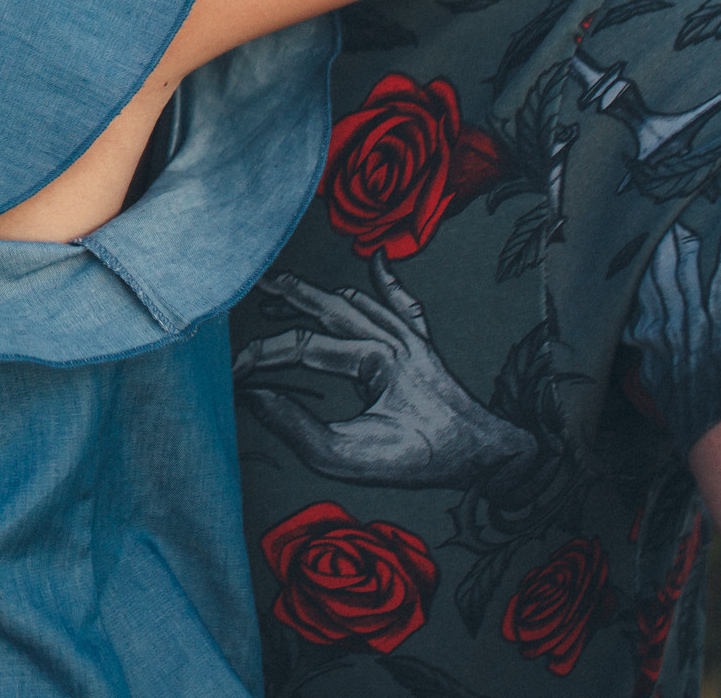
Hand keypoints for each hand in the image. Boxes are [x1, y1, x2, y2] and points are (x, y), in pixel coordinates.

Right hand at [235, 256, 536, 491]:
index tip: (234, 375)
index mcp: (375, 358)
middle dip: (286, 294)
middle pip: (326, 307)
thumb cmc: (418, 460)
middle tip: (252, 283)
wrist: (486, 458)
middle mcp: (392, 337)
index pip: (302, 347)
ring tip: (283, 291)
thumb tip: (256, 397)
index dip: (262, 357)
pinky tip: (377, 259)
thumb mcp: (347, 456)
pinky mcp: (424, 347)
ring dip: (318, 295)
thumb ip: (295, 428)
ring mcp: (411, 337)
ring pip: (357, 301)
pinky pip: (404, 304)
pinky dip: (387, 281)